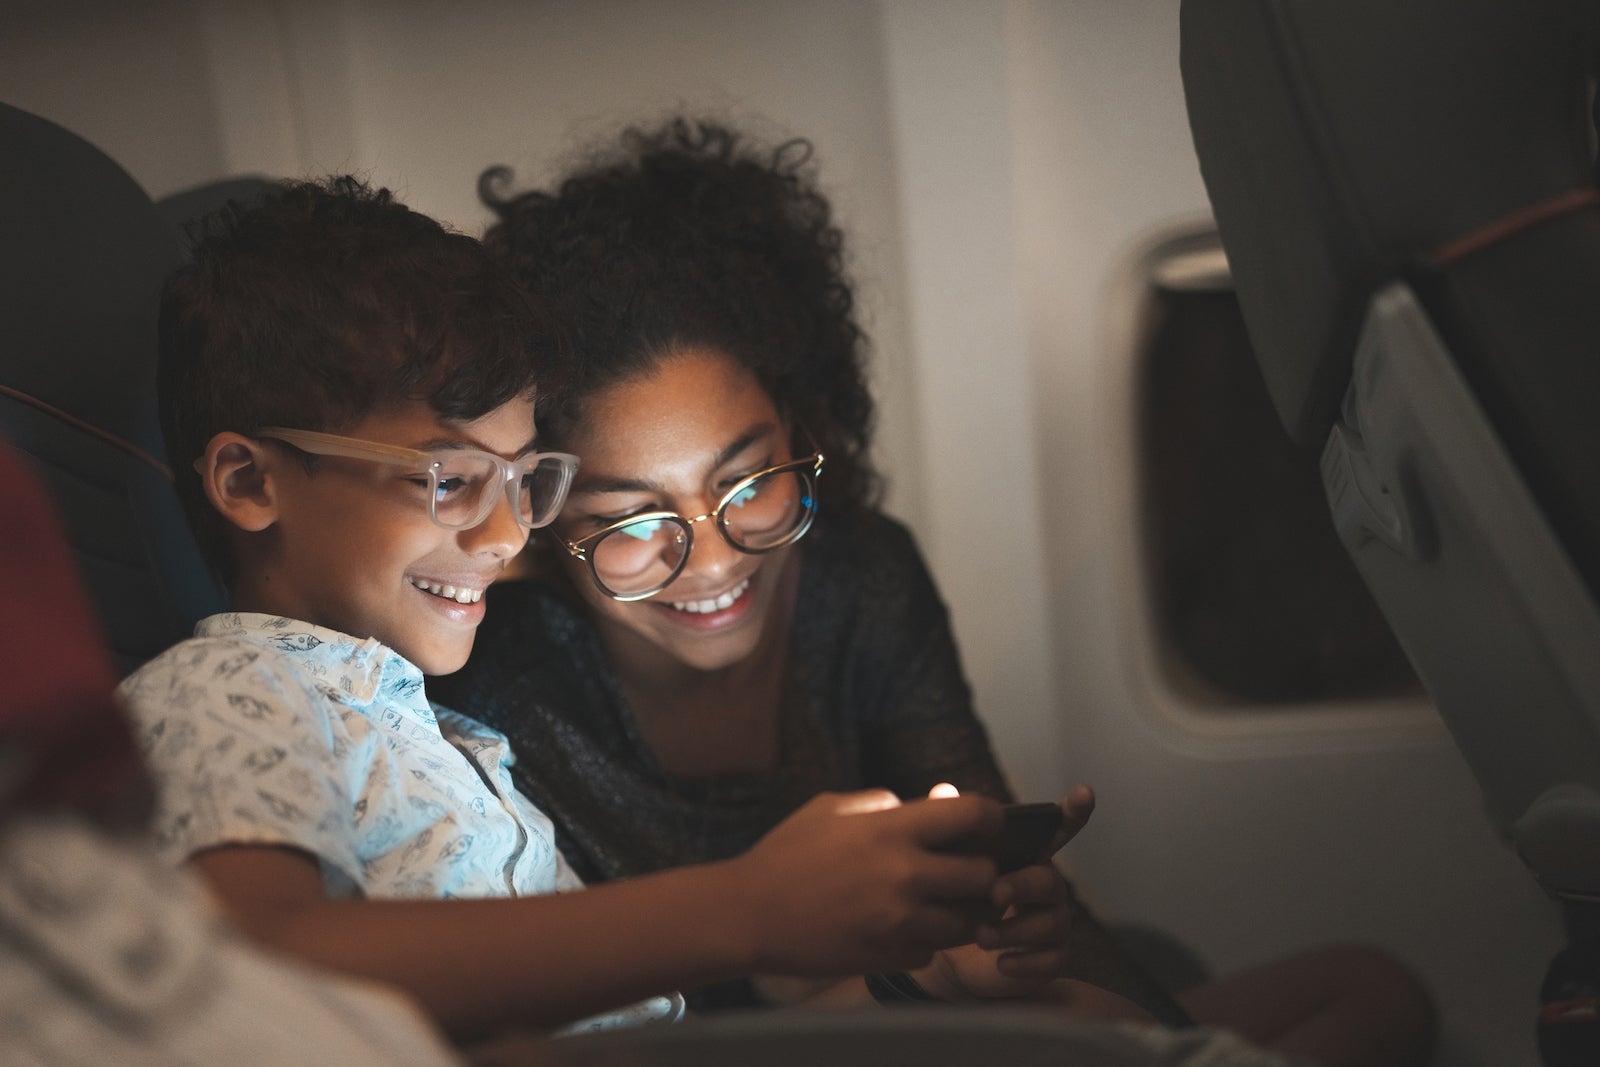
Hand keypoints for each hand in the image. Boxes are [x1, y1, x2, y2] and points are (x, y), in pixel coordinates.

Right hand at [733, 789, 1002, 977]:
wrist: (748, 915)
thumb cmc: (786, 854)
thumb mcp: (832, 809)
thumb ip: (888, 803)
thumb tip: (938, 799)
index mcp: (891, 829)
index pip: (974, 814)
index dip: (991, 817)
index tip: (985, 823)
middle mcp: (904, 875)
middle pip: (986, 874)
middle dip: (980, 870)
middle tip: (963, 868)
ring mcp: (899, 921)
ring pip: (969, 921)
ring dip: (960, 911)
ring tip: (937, 900)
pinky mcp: (890, 957)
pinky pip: (933, 950)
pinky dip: (926, 940)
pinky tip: (902, 925)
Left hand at [912, 785, 1094, 1000]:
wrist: (943, 947)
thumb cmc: (953, 893)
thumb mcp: (947, 861)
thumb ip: (947, 825)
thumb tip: (942, 788)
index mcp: (1027, 856)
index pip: (1057, 831)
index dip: (1074, 812)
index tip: (1084, 792)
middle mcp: (1046, 887)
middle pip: (1049, 880)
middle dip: (1024, 885)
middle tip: (994, 893)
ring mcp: (1051, 922)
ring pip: (1053, 922)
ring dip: (1016, 929)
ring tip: (981, 935)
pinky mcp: (1049, 957)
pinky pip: (1053, 960)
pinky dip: (1027, 963)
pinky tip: (1001, 963)